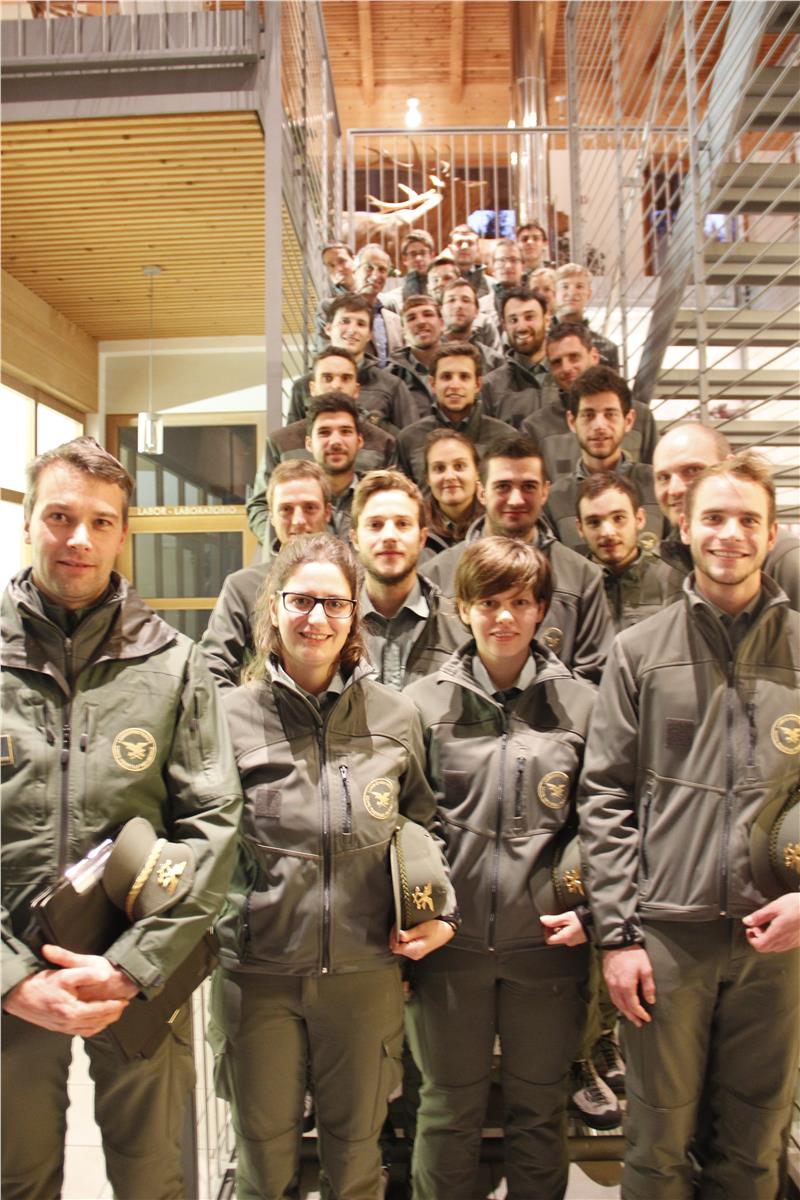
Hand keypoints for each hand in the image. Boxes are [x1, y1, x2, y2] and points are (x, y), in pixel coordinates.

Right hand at [2, 945, 133, 1037]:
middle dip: (112, 1015)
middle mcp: (68, 1024)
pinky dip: (91, 1028)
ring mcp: (62, 1028)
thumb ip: (86, 974)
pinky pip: (79, 1032)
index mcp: (72, 1012)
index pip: (100, 1011)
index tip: (124, 1000)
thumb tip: (104, 975)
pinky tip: (95, 1022)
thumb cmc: (41, 984)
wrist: (18, 996)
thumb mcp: (65, 974)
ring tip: (113, 1014)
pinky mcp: (57, 1028)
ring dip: (103, 1023)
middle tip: (123, 1006)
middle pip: (97, 1022)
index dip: (114, 1006)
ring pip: (89, 1030)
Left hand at [389, 920, 454, 960]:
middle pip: (397, 948)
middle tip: (397, 926)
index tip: (395, 929)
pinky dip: (403, 939)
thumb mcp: (422, 929)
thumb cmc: (437, 929)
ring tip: (401, 928)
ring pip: (400, 947)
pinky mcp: (416, 949)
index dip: (393, 938)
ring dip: (399, 938)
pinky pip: (405, 946)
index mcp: (415, 950)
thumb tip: (398, 935)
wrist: (447, 930)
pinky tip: (406, 932)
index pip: (397, 948)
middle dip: (395, 937)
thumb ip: (409, 934)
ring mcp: (416, 953)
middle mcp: (415, 954)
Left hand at [540, 912, 586, 946]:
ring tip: (566, 920)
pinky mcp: (578, 939)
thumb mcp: (566, 917)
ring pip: (562, 936)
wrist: (596, 922)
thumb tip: (543, 920)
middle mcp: (569, 942)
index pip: (549, 940)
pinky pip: (569, 935)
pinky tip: (571, 923)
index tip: (549, 924)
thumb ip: (553, 920)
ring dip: (561, 928)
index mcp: (564, 938)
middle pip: (555, 937)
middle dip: (554, 928)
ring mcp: (574, 941)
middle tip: (559, 919)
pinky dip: (567, 929)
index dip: (546, 931)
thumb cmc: (582, 920)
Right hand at [602, 945, 654, 1027]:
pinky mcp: (607, 979)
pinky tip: (622, 1004)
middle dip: (632, 1016)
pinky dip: (618, 1003)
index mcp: (626, 986)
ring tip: (631, 1017)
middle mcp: (616, 987)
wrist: (618, 942)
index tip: (647, 1018)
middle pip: (623, 1007)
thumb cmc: (633, 954)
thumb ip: (648, 986)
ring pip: (616, 1002)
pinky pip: (612, 995)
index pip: (633, 1006)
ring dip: (624, 1012)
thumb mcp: (646, 969)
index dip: (640, 1014)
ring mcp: (610, 983)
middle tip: (639, 1023)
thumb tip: (650, 1000)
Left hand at [743, 893, 799, 953]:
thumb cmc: (799, 906)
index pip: (758, 945)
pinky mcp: (798, 942)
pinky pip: (784, 945)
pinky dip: (777, 939)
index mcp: (777, 934)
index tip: (750, 928)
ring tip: (768, 925)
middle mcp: (785, 941)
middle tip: (758, 926)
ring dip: (767, 938)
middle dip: (757, 937)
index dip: (751, 938)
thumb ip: (760, 915)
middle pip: (765, 948)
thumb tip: (747, 921)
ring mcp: (792, 943)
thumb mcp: (775, 906)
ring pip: (775, 948)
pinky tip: (780, 927)